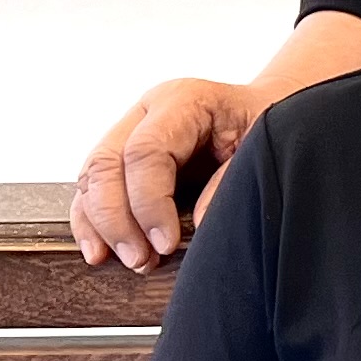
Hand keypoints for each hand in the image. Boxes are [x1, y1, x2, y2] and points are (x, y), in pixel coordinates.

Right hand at [70, 75, 263, 268]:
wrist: (268, 112)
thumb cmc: (269, 125)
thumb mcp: (264, 145)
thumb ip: (230, 181)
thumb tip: (198, 224)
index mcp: (182, 100)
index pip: (146, 152)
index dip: (148, 202)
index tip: (165, 244)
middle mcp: (147, 112)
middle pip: (107, 163)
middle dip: (117, 218)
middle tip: (140, 259)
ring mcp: (130, 131)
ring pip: (92, 176)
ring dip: (100, 224)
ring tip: (128, 260)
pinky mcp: (123, 156)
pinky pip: (93, 188)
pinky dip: (91, 221)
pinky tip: (100, 251)